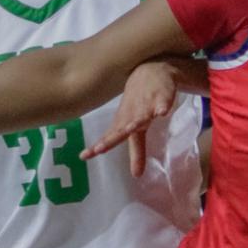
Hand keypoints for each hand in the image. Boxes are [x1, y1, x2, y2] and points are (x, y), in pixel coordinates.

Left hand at [82, 62, 177, 177]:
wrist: (153, 71)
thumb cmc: (140, 103)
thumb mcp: (139, 130)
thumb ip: (136, 152)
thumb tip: (136, 176)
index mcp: (126, 122)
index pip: (111, 137)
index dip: (100, 146)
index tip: (85, 156)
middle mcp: (133, 114)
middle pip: (123, 127)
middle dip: (112, 138)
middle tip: (100, 149)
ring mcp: (147, 103)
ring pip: (141, 113)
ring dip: (136, 122)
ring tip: (131, 129)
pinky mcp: (162, 93)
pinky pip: (163, 99)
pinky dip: (163, 104)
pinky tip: (163, 112)